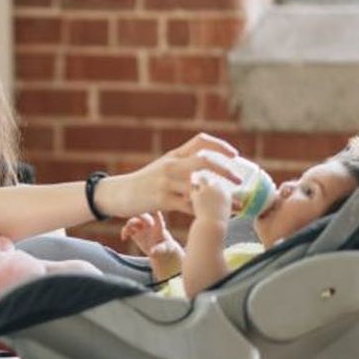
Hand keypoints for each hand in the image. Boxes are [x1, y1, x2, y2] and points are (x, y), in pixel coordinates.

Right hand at [98, 133, 240, 216]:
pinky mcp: (162, 200)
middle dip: (225, 170)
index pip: (201, 141)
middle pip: (204, 160)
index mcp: (174, 155)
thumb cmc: (144, 182)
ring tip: (235, 206)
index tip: (235, 155)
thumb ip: (182, 166)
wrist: (119, 193)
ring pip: (199, 187)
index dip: (220, 145)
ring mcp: (166, 182)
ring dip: (219, 197)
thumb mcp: (162, 167)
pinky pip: (188, 206)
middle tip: (238, 181)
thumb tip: (207, 170)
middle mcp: (171, 165)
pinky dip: (204, 212)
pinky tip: (213, 217)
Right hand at [120, 211, 181, 258]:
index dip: (154, 211)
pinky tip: (124, 238)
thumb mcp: (164, 249)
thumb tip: (152, 252)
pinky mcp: (135, 232)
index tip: (151, 211)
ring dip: (129, 225)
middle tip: (135, 223)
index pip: (157, 216)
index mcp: (159, 226)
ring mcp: (141, 227)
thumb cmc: (165, 247)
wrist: (159, 250)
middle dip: (139, 217)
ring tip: (126, 233)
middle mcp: (149, 223)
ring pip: (133, 221)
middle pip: (143, 215)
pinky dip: (124, 231)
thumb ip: (159, 250)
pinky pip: (128, 229)